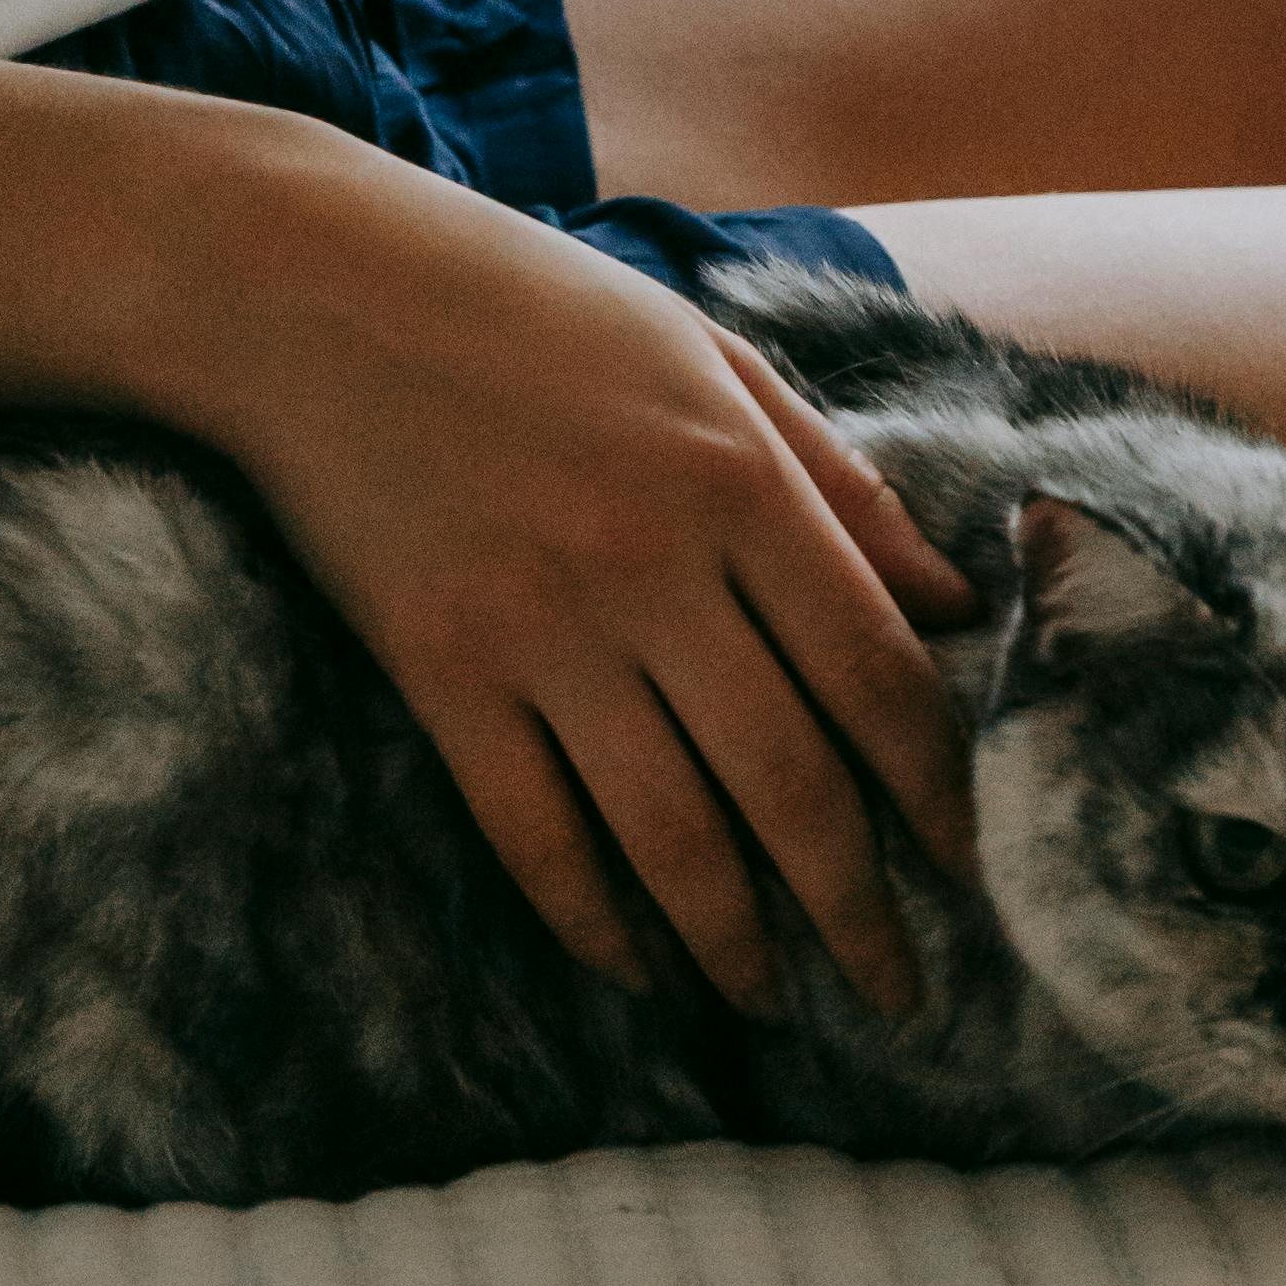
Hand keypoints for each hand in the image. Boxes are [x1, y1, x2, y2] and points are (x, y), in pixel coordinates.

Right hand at [183, 158, 980, 1017]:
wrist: (308, 284)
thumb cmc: (527, 303)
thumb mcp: (708, 354)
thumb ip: (836, 480)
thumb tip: (951, 605)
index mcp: (737, 478)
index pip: (877, 677)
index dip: (938, 796)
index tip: (976, 874)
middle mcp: (653, 564)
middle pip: (789, 782)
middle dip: (857, 911)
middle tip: (899, 997)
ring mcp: (540, 624)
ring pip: (668, 834)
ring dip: (733, 943)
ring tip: (771, 1002)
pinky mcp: (438, 667)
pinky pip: (532, 831)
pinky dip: (590, 919)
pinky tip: (632, 967)